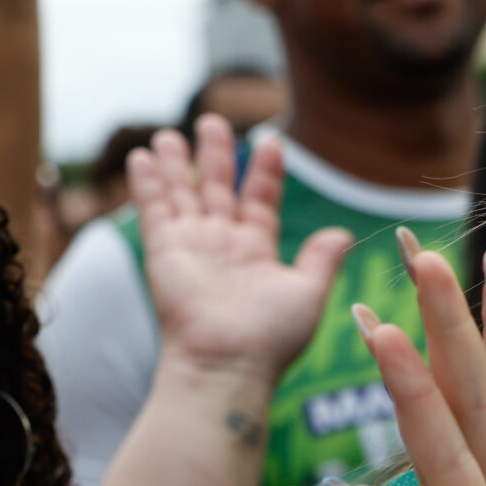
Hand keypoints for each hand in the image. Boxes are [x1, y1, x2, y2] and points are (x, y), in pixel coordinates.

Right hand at [131, 118, 348, 387]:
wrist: (227, 363)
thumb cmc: (270, 337)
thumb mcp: (307, 293)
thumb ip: (322, 260)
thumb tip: (343, 233)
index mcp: (257, 251)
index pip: (260, 199)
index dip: (264, 171)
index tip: (271, 142)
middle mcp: (222, 245)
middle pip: (217, 188)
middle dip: (215, 155)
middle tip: (212, 122)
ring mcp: (192, 246)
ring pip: (182, 193)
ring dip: (175, 163)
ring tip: (168, 134)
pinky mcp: (164, 249)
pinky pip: (155, 208)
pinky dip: (148, 182)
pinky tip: (142, 157)